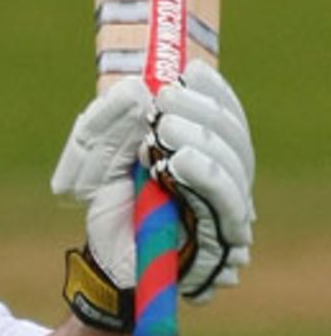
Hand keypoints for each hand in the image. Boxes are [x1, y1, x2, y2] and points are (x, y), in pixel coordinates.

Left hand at [52, 65, 254, 299]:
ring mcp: (225, 208)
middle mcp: (224, 178)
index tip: (190, 72)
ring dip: (201, 138)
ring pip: (234, 163)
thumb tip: (133, 88)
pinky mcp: (221, 240)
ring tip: (165, 128)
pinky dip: (205, 175)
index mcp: (207, 153)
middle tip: (165, 102)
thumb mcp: (100, 160)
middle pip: (232, 134)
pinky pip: (225, 201)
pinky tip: (179, 161)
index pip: (225, 116)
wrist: (106, 263)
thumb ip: (111, 124)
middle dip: (200, 111)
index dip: (213, 91)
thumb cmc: (110, 209)